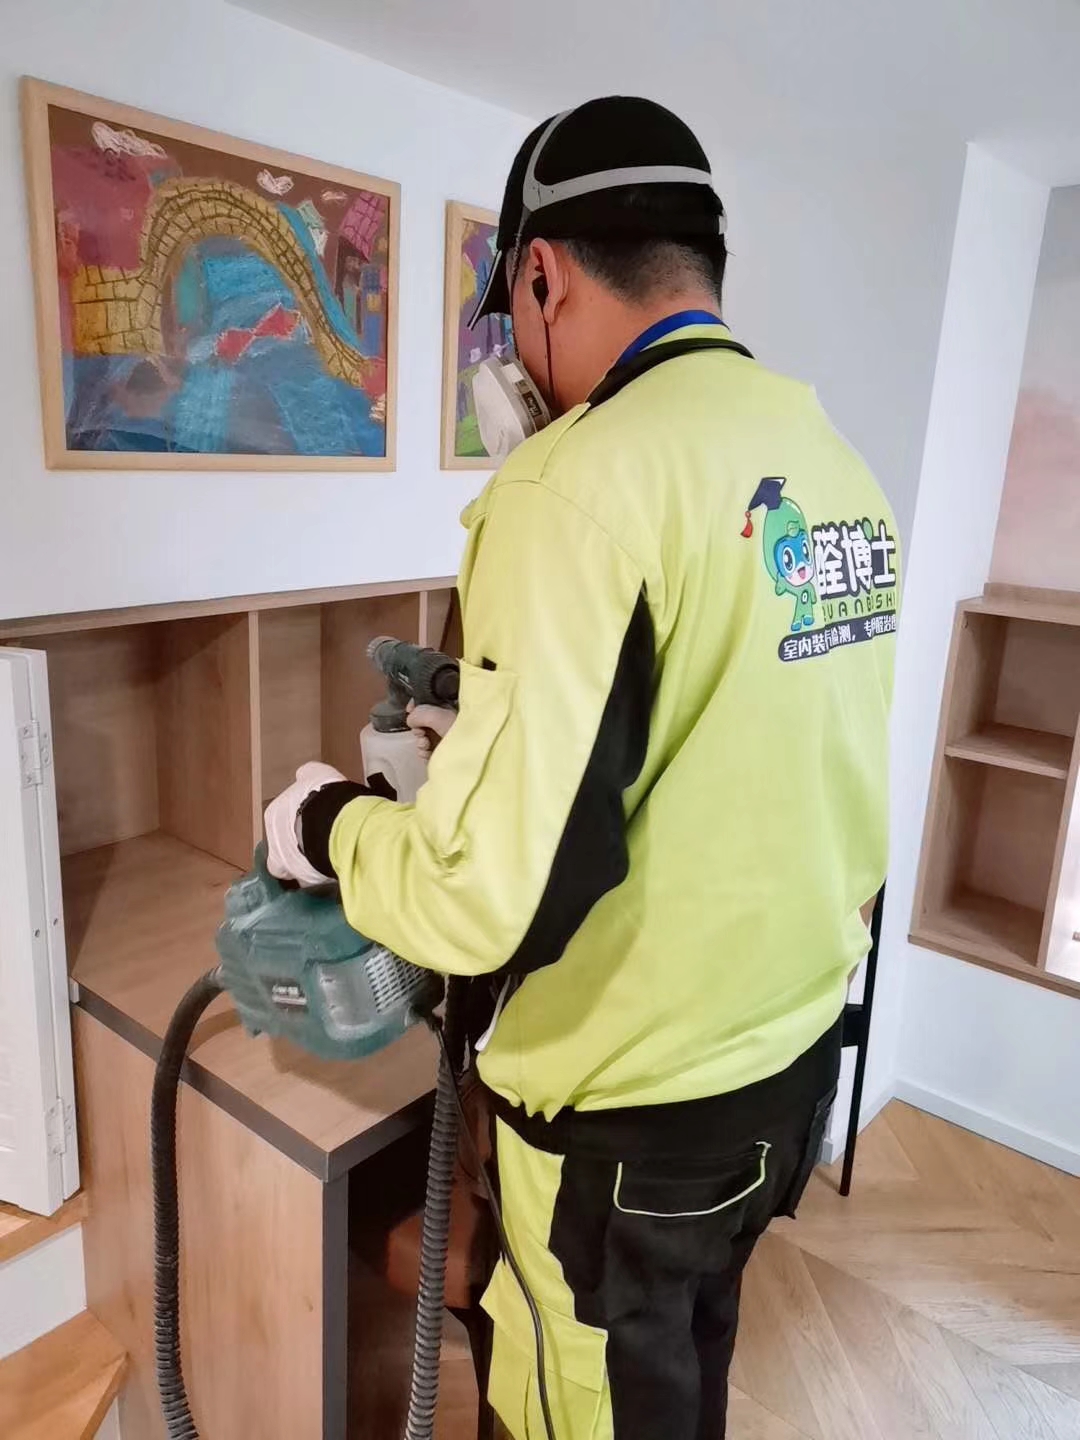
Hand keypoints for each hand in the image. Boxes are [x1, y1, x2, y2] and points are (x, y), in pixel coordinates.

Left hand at [264, 761, 345, 886]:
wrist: (332, 821)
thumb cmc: (321, 794)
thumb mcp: (314, 773)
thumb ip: (307, 777)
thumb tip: (303, 775)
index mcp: (274, 816)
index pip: (279, 825)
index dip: (295, 825)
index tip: (309, 824)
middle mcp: (274, 844)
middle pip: (284, 850)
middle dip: (299, 849)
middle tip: (319, 843)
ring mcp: (288, 866)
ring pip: (298, 869)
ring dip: (310, 865)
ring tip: (330, 858)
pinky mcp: (306, 882)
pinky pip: (315, 881)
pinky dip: (323, 877)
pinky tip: (337, 869)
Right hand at [407, 702, 456, 760]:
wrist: (471, 756)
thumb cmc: (457, 730)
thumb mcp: (435, 715)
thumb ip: (418, 714)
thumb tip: (411, 721)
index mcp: (452, 705)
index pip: (430, 700)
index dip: (417, 703)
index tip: (410, 710)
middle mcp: (449, 720)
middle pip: (424, 720)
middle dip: (418, 726)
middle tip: (420, 732)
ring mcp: (447, 737)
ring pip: (424, 736)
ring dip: (420, 741)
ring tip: (425, 745)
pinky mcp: (445, 753)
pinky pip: (428, 751)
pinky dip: (424, 752)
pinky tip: (427, 753)